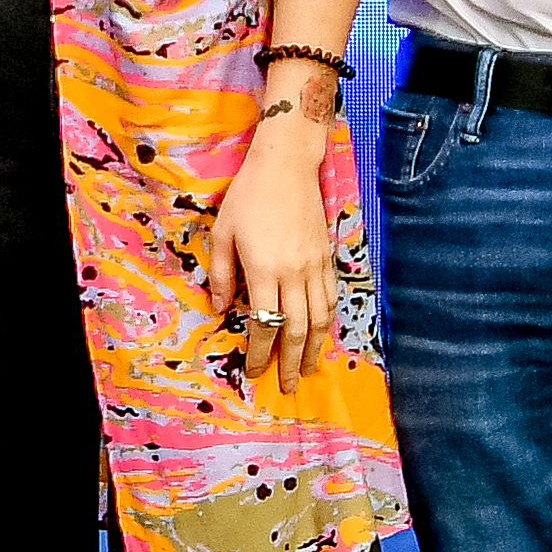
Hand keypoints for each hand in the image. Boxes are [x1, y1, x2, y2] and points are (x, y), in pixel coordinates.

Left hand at [205, 110, 336, 397]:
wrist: (287, 165)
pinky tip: (322, 335)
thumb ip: (221, 274)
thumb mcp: (222, 233)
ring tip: (308, 369)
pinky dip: (327, 322)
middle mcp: (293, 273)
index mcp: (264, 270)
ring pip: (319, 318)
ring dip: (314, 348)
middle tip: (287, 386)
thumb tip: (221, 309)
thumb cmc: (248, 196)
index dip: (260, 354)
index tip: (255, 374)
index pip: (264, 324)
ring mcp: (314, 266)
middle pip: (296, 330)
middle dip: (290, 362)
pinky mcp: (327, 257)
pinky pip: (330, 298)